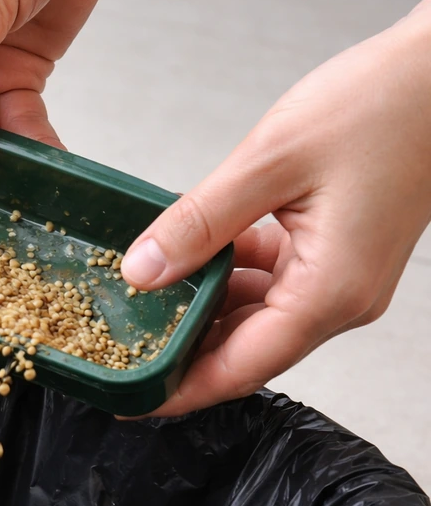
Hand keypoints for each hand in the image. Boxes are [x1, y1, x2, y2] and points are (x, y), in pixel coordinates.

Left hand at [121, 0, 430, 417]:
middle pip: (245, 350)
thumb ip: (198, 223)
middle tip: (122, 347)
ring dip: (203, 308)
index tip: (129, 401)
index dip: (178, 390)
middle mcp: (340, 298)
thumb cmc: (382, 105)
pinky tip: (194, 253)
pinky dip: (230, 275)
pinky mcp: (337, 255)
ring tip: (146, 298)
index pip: (239, 370)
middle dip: (183, 352)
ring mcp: (341, 279)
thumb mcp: (269, 162)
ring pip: (255, 316)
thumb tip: (143, 272)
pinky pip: (273, 283)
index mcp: (329, 292)